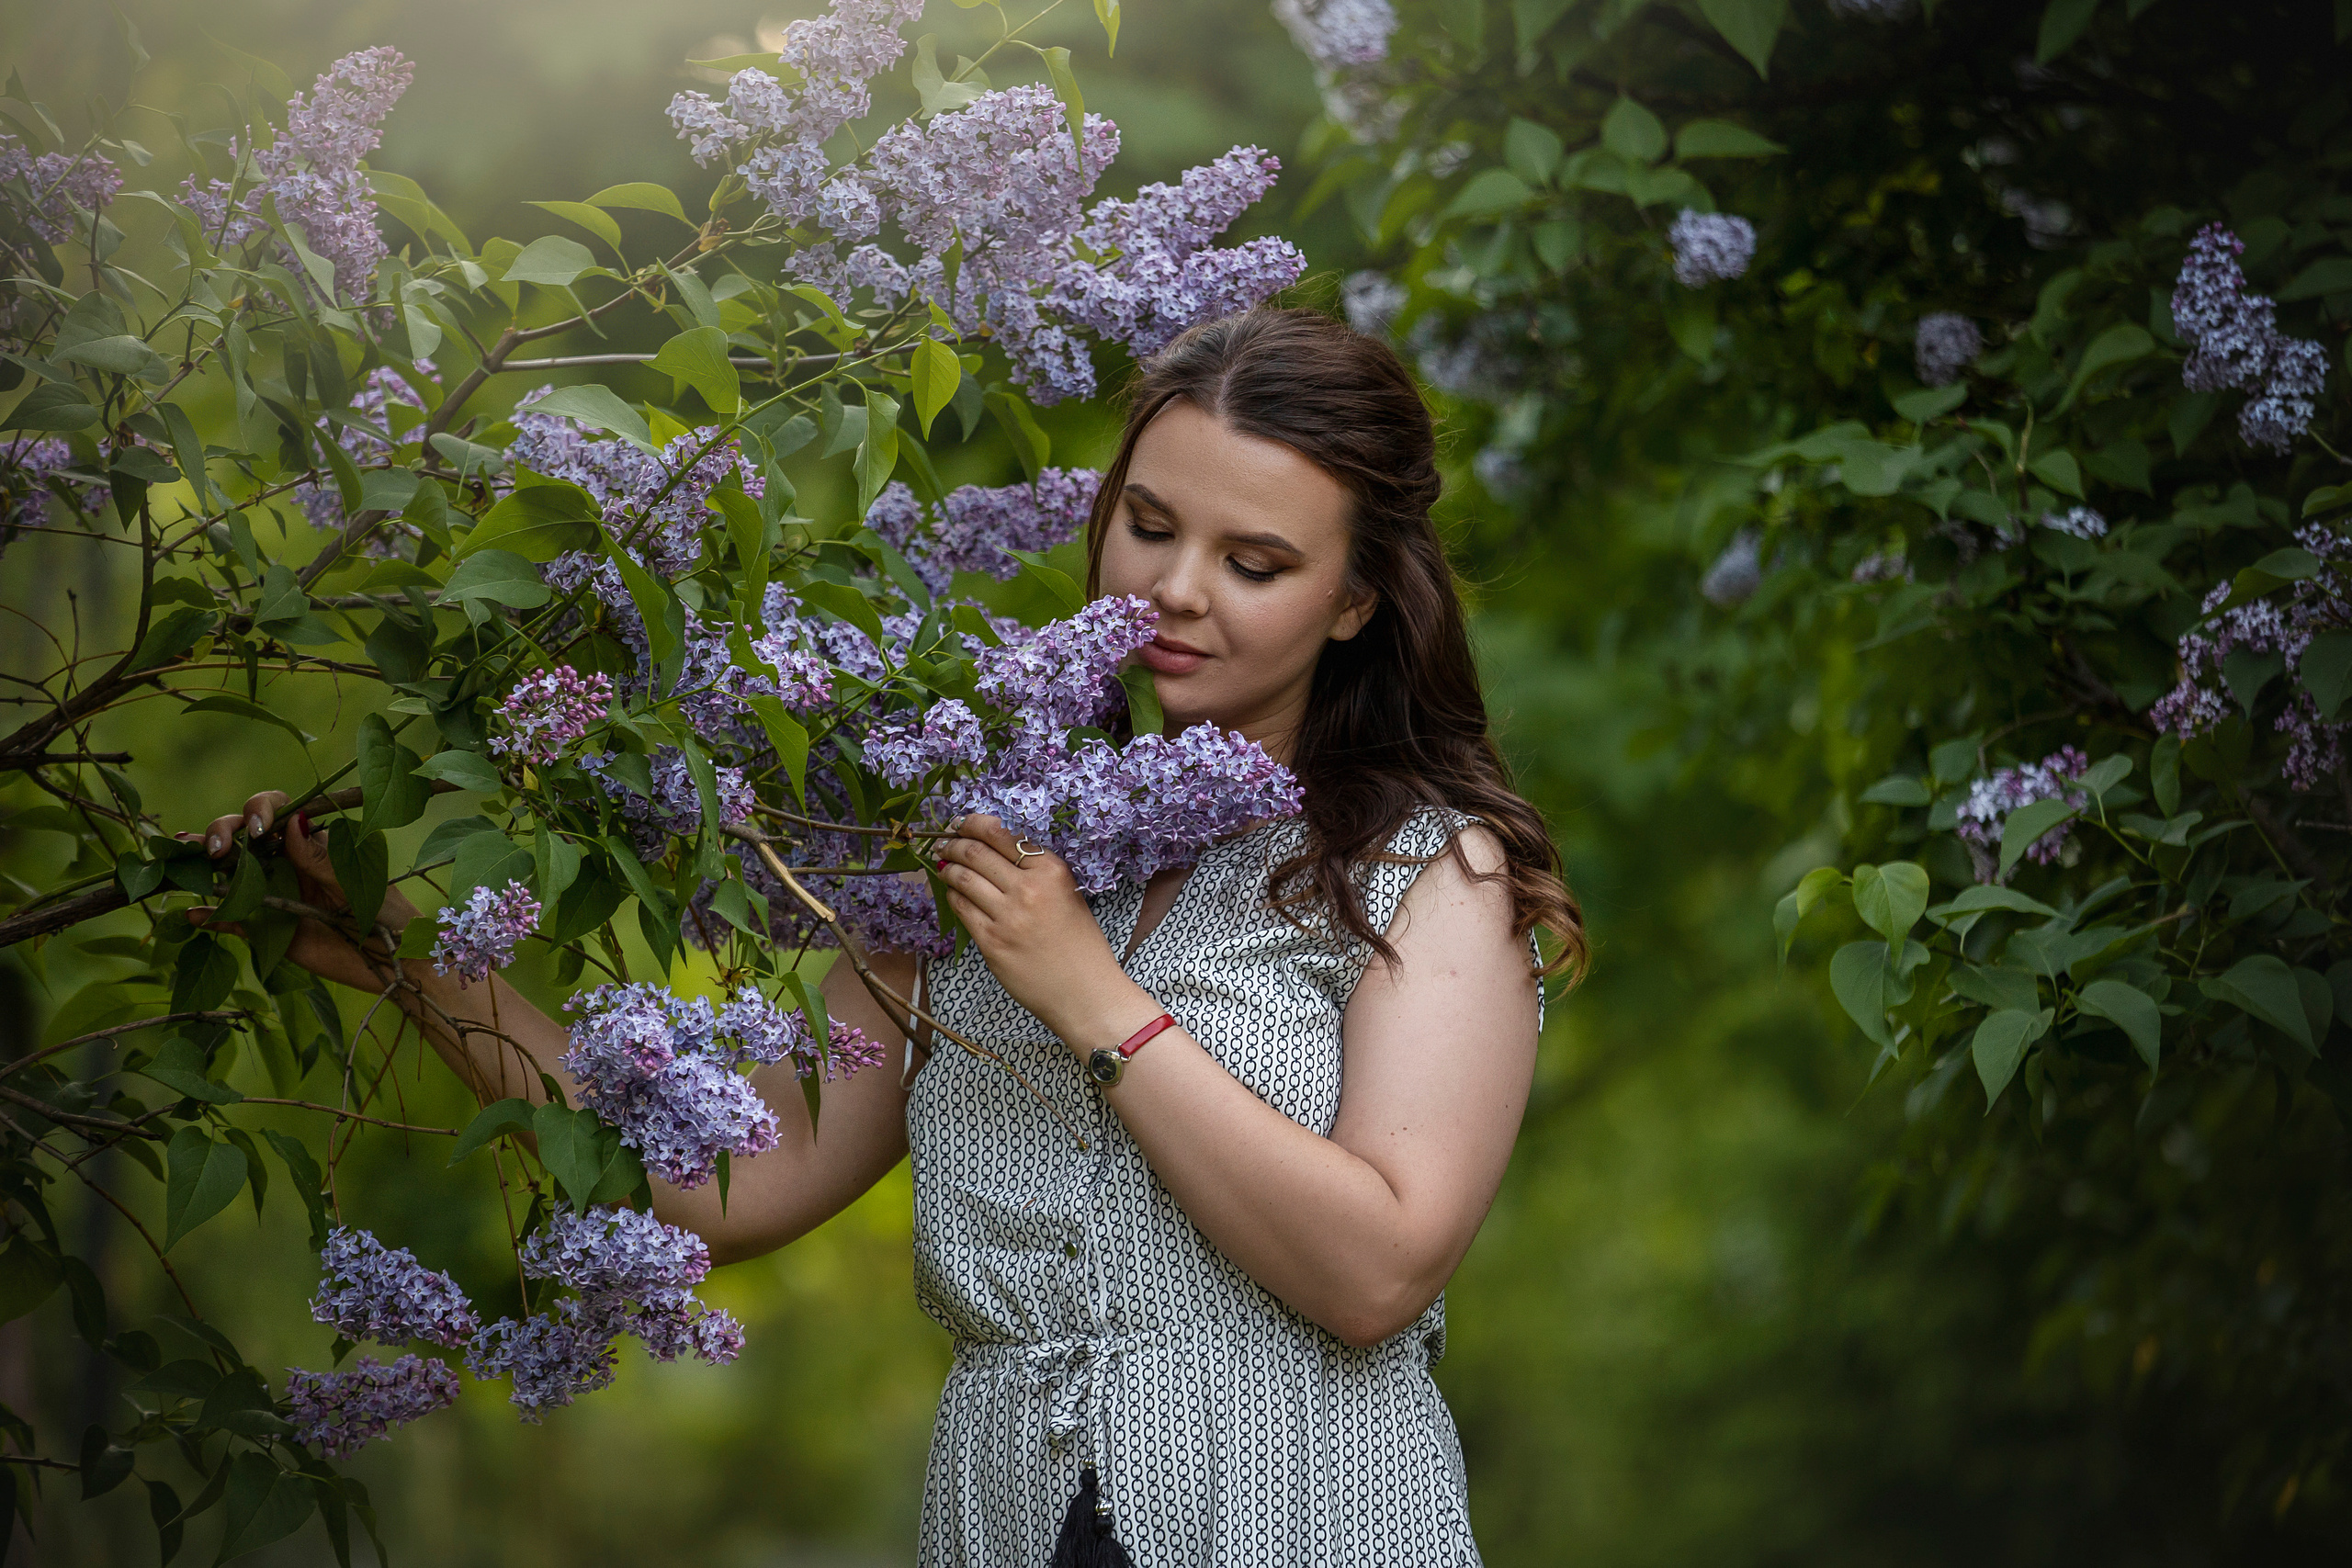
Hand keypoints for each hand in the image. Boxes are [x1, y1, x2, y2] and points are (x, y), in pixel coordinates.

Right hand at [186, 790, 420, 994]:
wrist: (391, 961)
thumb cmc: (385, 913)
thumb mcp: (356, 884)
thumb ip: (322, 859)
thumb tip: (292, 821)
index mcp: (311, 843)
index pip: (277, 812)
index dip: (259, 810)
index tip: (259, 828)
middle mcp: (285, 863)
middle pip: (244, 837)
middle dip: (223, 833)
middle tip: (215, 849)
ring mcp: (271, 893)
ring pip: (229, 873)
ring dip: (204, 866)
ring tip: (185, 861)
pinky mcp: (265, 927)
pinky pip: (230, 919)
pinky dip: (210, 917)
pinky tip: (195, 915)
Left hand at [933, 815, 1139, 1046]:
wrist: (1084, 991)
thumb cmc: (1081, 945)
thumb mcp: (1068, 894)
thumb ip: (1037, 872)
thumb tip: (997, 853)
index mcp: (1051, 871)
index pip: (1003, 834)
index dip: (974, 824)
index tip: (961, 823)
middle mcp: (1028, 888)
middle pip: (977, 852)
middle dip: (954, 842)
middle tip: (944, 842)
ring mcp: (1007, 916)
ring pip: (963, 877)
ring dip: (948, 867)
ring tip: (943, 864)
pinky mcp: (991, 942)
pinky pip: (962, 908)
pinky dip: (953, 895)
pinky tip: (953, 893)